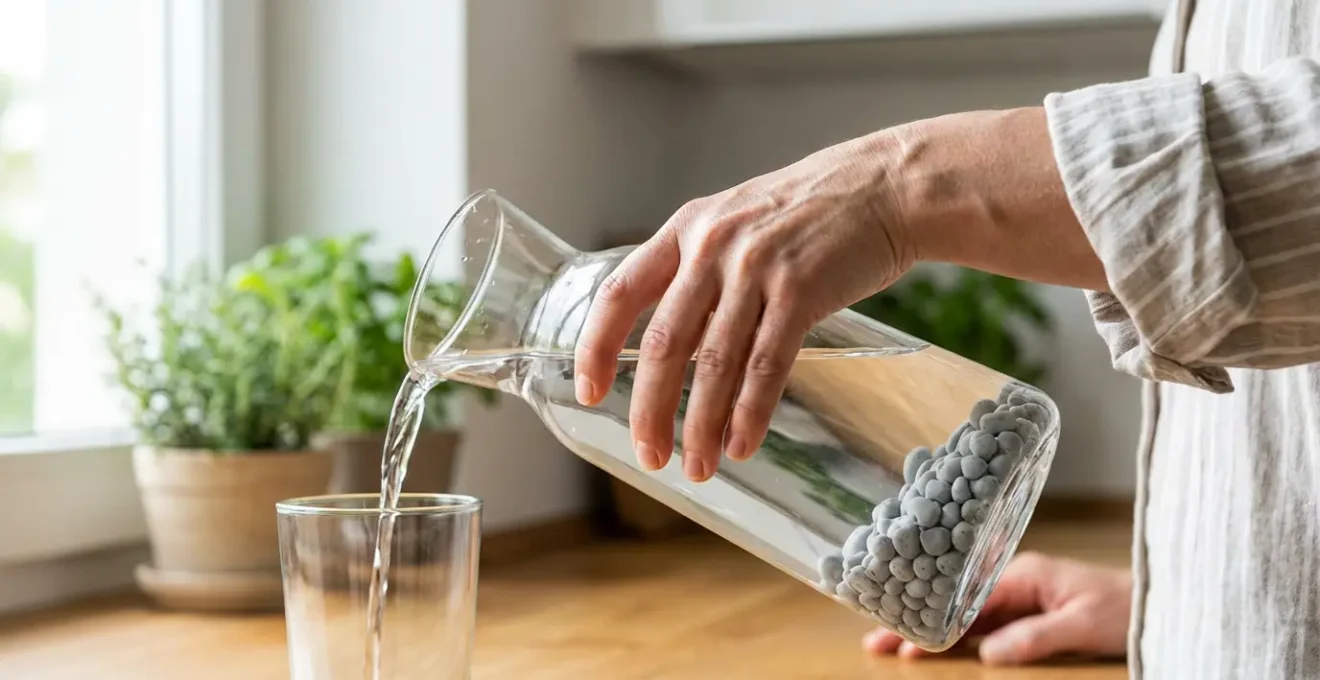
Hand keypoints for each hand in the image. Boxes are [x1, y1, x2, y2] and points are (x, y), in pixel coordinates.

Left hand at [572, 133, 914, 480]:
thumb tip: (676, 345)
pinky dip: (750, 413)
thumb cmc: (813, 211)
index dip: (596, 347)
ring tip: (697, 467)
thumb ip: (703, 272)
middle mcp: (713, 247)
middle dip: (650, 410)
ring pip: (715, 364)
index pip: (620, 294)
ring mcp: (757, 268)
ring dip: (702, 425)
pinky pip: (766, 365)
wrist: (887, 185)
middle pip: (665, 344)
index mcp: (686, 228)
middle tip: (648, 457)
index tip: (589, 392)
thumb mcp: (739, 223)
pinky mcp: (802, 290)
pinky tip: (741, 445)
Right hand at [863, 552, 1130, 664]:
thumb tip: (989, 653)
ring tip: (895, 643)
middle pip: (956, 604)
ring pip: (966, 613)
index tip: (901, 635)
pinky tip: (939, 644)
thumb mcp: (1083, 624)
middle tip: (878, 640)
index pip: (965, 599)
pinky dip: (958, 634)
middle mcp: (1015, 579)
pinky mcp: (1029, 610)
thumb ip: (1035, 636)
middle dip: (917, 621)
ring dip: (933, 629)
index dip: (931, 619)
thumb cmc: (1127, 605)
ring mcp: (1021, 595)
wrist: (1161, 601)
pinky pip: (985, 623)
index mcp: (1023, 573)